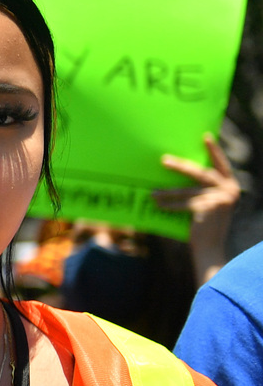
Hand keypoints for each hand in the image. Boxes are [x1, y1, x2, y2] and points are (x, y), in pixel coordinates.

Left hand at [156, 133, 239, 283]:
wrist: (209, 249)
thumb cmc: (204, 226)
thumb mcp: (208, 204)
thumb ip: (202, 190)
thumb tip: (179, 172)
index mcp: (231, 187)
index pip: (221, 165)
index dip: (214, 151)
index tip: (205, 136)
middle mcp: (229, 190)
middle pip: (200, 174)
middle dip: (180, 167)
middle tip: (163, 160)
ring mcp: (220, 199)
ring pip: (187, 191)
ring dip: (167, 192)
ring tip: (152, 192)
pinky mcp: (208, 208)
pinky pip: (183, 204)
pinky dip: (169, 205)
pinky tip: (157, 205)